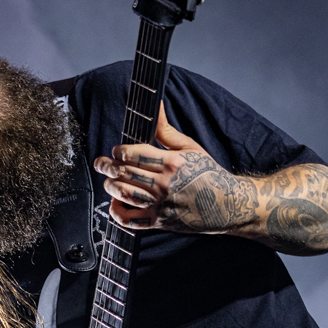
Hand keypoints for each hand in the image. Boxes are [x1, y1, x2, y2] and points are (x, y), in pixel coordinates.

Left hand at [94, 102, 258, 233]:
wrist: (226, 204)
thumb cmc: (208, 173)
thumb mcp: (190, 147)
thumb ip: (166, 129)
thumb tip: (156, 105)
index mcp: (172, 162)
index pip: (133, 154)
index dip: (119, 151)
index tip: (116, 151)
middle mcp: (165, 184)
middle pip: (124, 173)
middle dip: (107, 166)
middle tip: (101, 163)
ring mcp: (161, 205)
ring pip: (124, 195)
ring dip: (111, 187)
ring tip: (109, 181)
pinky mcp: (159, 222)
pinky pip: (131, 221)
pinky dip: (118, 213)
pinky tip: (116, 204)